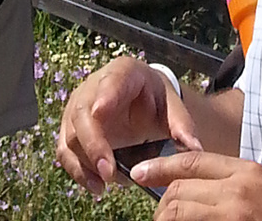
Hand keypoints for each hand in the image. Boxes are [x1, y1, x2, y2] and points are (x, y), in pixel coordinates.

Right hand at [58, 57, 199, 193]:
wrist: (138, 99)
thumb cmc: (154, 99)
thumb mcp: (171, 105)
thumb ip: (182, 125)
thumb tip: (195, 149)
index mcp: (123, 73)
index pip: (112, 79)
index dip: (105, 95)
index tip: (101, 112)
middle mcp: (93, 87)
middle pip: (83, 112)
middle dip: (94, 142)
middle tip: (109, 170)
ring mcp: (78, 108)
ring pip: (71, 134)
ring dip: (85, 162)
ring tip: (104, 185)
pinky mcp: (71, 130)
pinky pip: (66, 151)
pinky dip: (78, 171)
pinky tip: (97, 187)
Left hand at [132, 151, 261, 220]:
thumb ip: (233, 181)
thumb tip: (194, 186)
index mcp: (246, 171)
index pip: (191, 162)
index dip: (160, 166)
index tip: (138, 173)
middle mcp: (238, 190)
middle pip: (180, 190)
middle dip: (161, 205)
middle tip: (157, 217)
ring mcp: (235, 215)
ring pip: (180, 213)